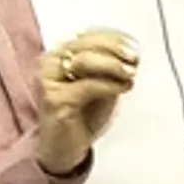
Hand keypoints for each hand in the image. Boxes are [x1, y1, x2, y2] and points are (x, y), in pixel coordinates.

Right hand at [35, 29, 138, 174]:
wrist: (65, 147)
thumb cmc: (82, 114)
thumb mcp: (102, 85)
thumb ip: (111, 68)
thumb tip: (132, 55)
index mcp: (61, 53)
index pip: (89, 35)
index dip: (114, 39)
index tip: (134, 47)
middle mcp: (50, 62)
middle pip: (85, 45)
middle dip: (115, 49)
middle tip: (134, 57)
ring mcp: (49, 80)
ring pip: (84, 62)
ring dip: (113, 66)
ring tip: (130, 74)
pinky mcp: (53, 99)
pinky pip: (87, 86)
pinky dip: (109, 85)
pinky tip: (123, 88)